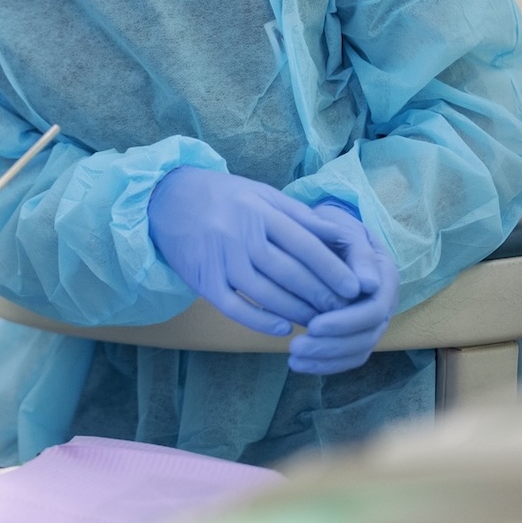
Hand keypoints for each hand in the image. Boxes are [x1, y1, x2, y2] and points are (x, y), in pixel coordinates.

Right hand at [148, 168, 362, 335]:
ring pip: (264, 292)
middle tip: (343, 311)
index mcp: (259, 211)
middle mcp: (239, 234)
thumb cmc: (223, 196)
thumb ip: (299, 216)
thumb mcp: (262, 195)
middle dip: (319, 295)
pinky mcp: (202, 279)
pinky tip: (281, 328)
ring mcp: (219, 258)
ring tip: (319, 323)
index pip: (303, 244)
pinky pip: (233, 306)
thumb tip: (340, 237)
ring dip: (295, 310)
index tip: (354, 288)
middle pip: (287, 271)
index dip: (331, 269)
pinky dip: (258, 320)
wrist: (167, 199)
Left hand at [289, 218, 398, 374]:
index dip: (345, 322)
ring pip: (357, 350)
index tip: (313, 325)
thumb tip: (369, 285)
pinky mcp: (355, 331)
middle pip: (366, 336)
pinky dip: (324, 364)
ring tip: (292, 357)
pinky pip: (347, 355)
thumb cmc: (335, 227)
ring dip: (326, 358)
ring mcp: (371, 320)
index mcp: (385, 278)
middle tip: (296, 347)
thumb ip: (358, 253)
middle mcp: (383, 303)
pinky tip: (297, 364)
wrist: (329, 232)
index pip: (373, 310)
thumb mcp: (346, 230)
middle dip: (331, 346)